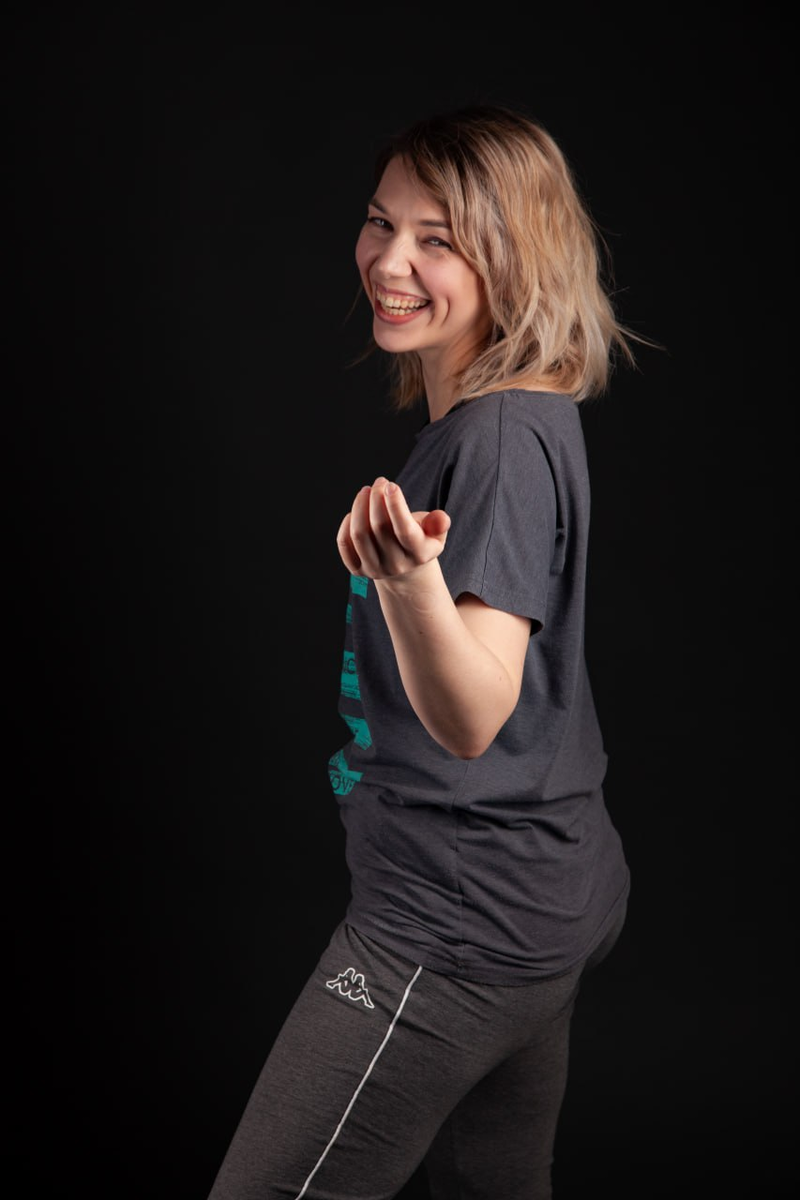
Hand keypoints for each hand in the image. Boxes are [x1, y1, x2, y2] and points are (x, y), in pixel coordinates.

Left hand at [336, 477, 450, 579]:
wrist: (404, 567)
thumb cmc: (419, 539)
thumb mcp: (434, 532)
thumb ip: (438, 523)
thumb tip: (441, 519)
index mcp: (419, 554)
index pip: (405, 530)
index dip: (396, 506)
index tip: (391, 485)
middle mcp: (396, 565)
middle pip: (379, 527)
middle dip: (376, 498)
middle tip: (380, 482)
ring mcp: (375, 570)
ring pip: (359, 534)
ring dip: (359, 506)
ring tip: (366, 491)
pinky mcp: (357, 570)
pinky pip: (345, 544)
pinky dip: (347, 523)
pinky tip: (356, 511)